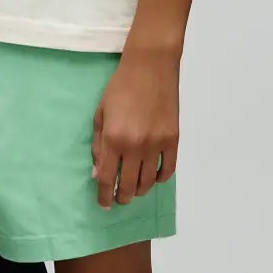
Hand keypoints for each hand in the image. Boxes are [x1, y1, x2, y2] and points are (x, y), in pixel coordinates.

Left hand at [90, 46, 179, 208]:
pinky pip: (168, 169)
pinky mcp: (173, 139)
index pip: (107, 179)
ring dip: (139, 190)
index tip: (104, 205)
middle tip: (118, 199)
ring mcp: (157, 144)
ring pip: (148, 182)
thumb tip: (98, 174)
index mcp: (114, 139)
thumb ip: (99, 146)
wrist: (150, 67)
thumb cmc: (120, 87)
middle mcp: (136, 146)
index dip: (104, 196)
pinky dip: (159, 178)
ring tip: (134, 190)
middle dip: (121, 197)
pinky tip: (153, 177)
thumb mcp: (100, 114)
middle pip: (128, 185)